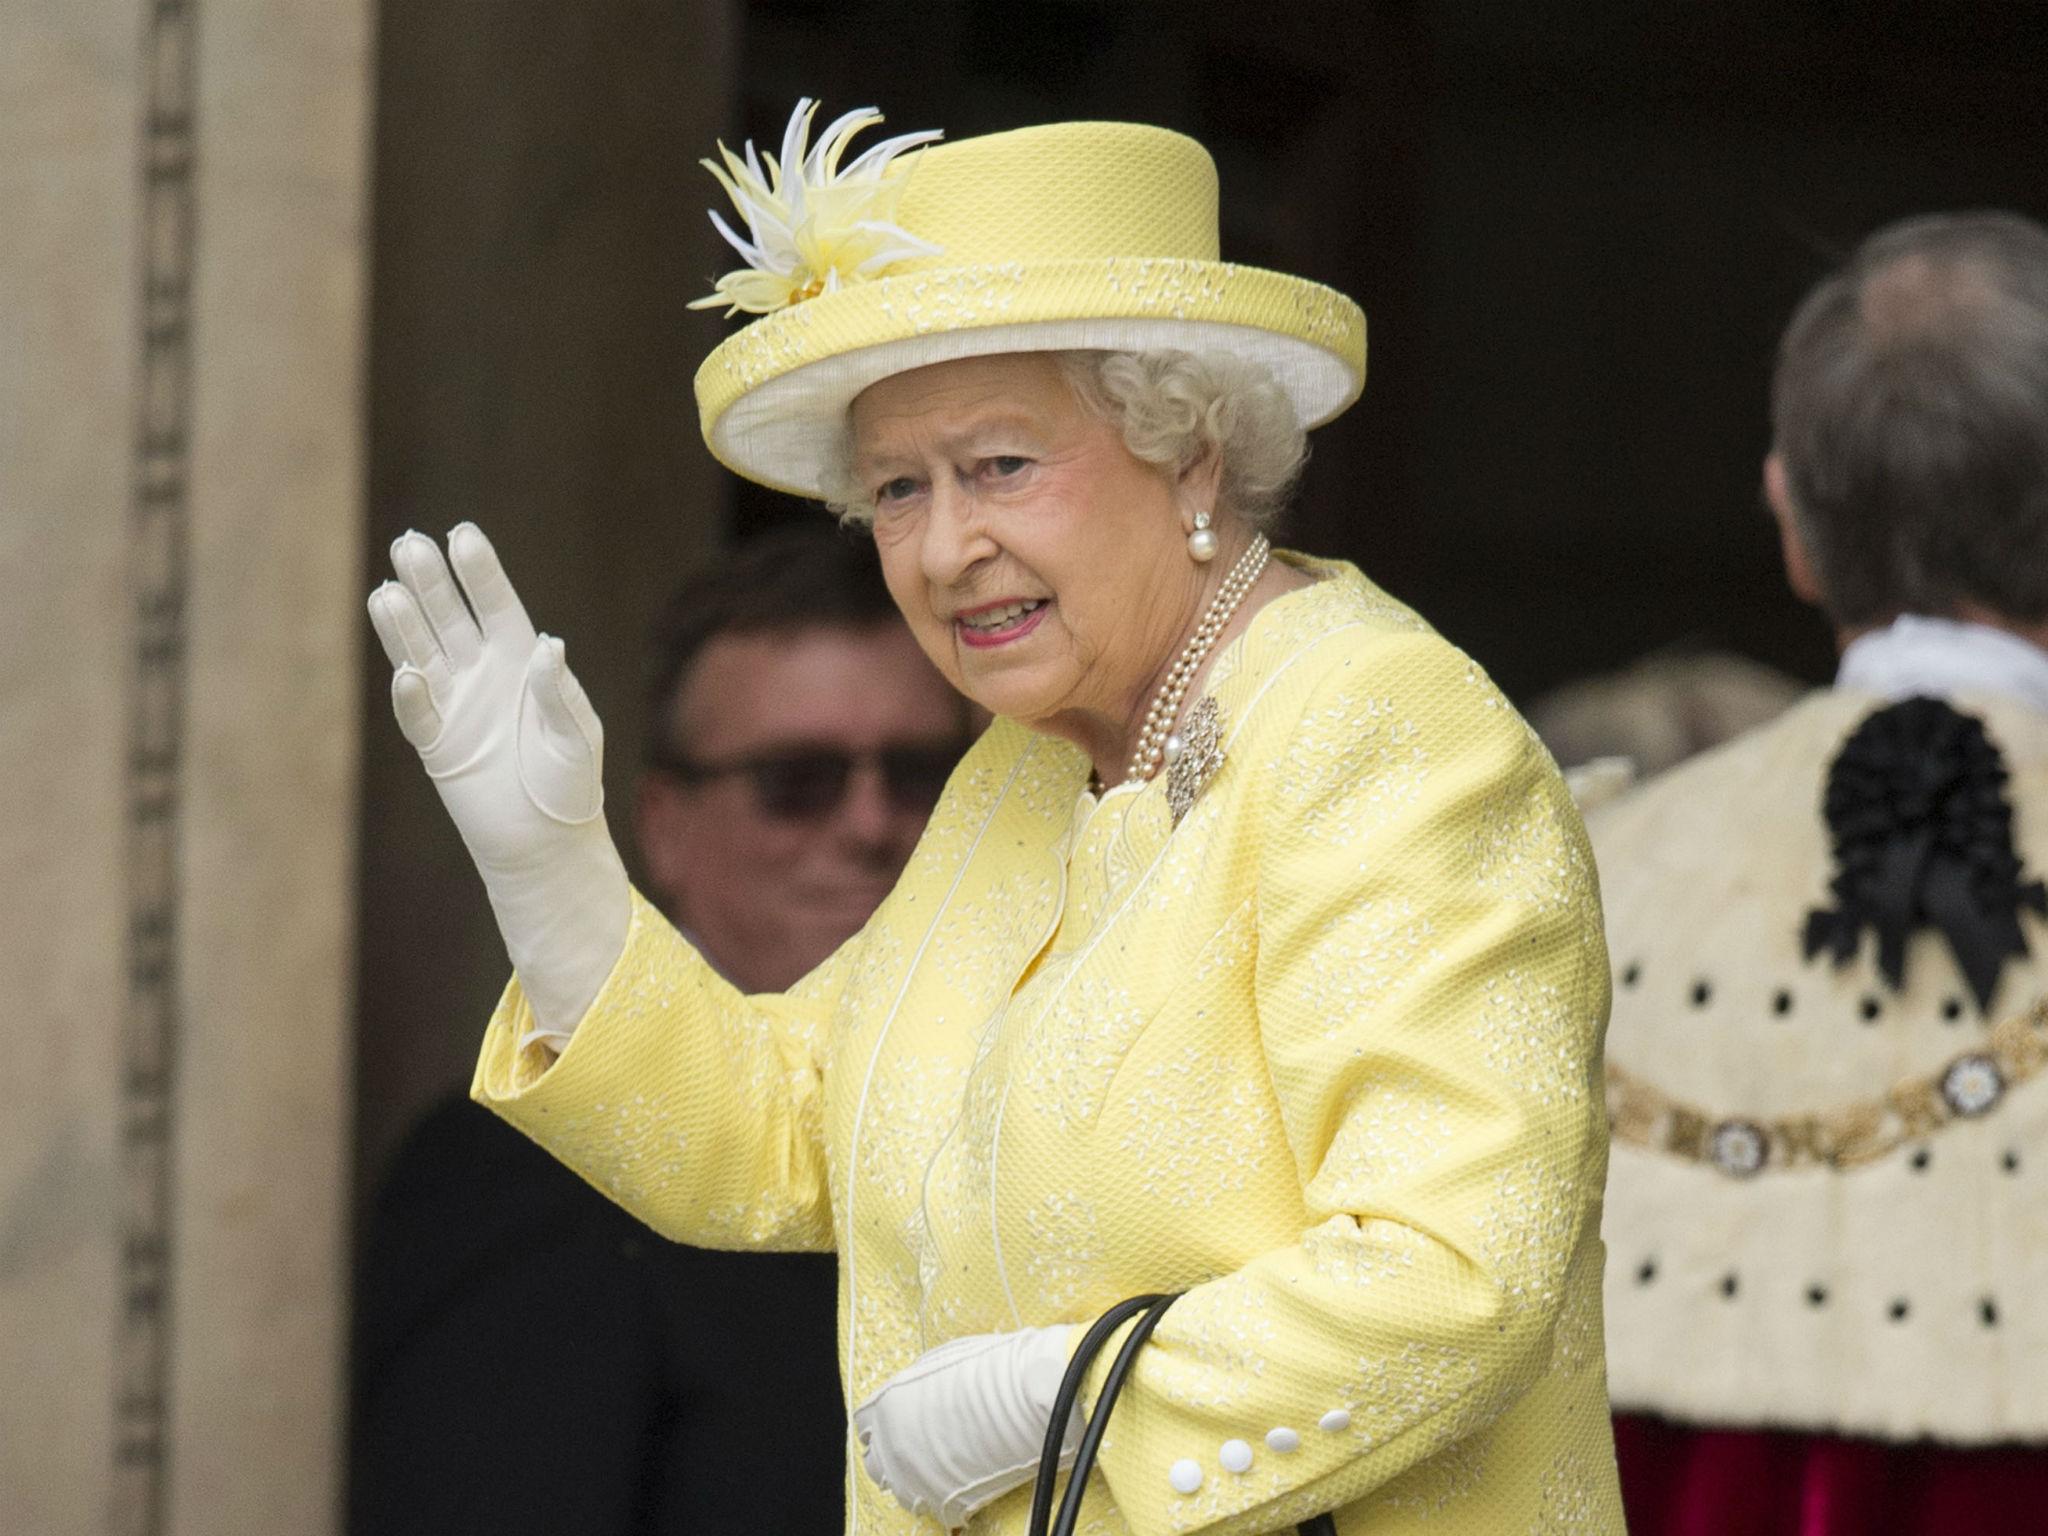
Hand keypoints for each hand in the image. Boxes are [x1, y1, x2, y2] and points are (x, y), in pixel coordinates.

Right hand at [367, 524, 629, 1038]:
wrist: (547, 841)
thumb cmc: (570, 782)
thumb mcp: (576, 735)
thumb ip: (558, 692)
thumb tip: (546, 647)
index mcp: (521, 660)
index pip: (495, 605)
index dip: (479, 572)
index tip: (462, 534)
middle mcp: (482, 673)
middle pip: (450, 617)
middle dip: (430, 582)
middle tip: (408, 543)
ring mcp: (455, 705)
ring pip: (422, 653)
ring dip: (405, 624)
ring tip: (388, 590)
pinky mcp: (436, 744)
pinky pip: (418, 713)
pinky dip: (411, 694)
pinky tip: (407, 671)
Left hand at [853, 1325, 1077, 1528]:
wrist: (1030, 1394)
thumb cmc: (991, 1368)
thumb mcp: (941, 1362)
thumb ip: (917, 1385)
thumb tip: (918, 1395)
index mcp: (887, 1407)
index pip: (863, 1425)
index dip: (881, 1425)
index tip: (895, 1426)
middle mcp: (893, 1446)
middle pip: (875, 1462)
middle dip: (894, 1454)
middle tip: (920, 1446)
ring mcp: (916, 1479)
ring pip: (901, 1490)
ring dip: (916, 1479)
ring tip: (943, 1465)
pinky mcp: (943, 1504)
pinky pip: (934, 1508)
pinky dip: (946, 1498)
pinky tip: (964, 1481)